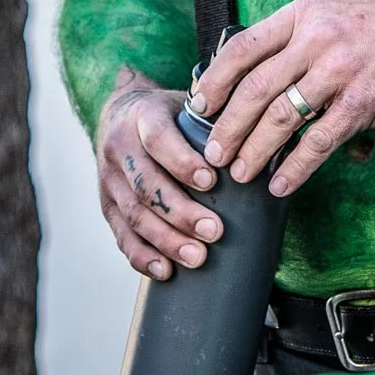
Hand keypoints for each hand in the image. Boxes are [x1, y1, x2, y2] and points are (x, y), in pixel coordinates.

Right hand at [95, 72, 221, 279]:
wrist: (122, 113)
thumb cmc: (170, 114)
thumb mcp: (187, 104)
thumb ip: (215, 118)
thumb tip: (268, 140)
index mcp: (142, 116)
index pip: (157, 139)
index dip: (182, 161)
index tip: (211, 180)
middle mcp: (120, 147)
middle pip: (146, 185)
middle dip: (181, 212)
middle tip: (215, 231)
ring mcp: (109, 179)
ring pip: (134, 214)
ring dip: (166, 239)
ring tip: (197, 256)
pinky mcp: (107, 205)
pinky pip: (121, 235)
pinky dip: (142, 256)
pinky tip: (165, 270)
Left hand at [190, 0, 374, 197]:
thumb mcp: (330, 16)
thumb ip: (292, 40)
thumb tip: (245, 78)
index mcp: (302, 13)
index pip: (242, 47)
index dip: (213, 82)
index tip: (197, 108)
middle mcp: (317, 37)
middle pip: (254, 87)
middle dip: (227, 126)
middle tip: (211, 154)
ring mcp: (340, 70)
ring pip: (281, 117)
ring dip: (254, 150)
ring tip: (240, 174)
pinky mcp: (362, 102)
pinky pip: (318, 142)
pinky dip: (295, 168)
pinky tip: (280, 185)